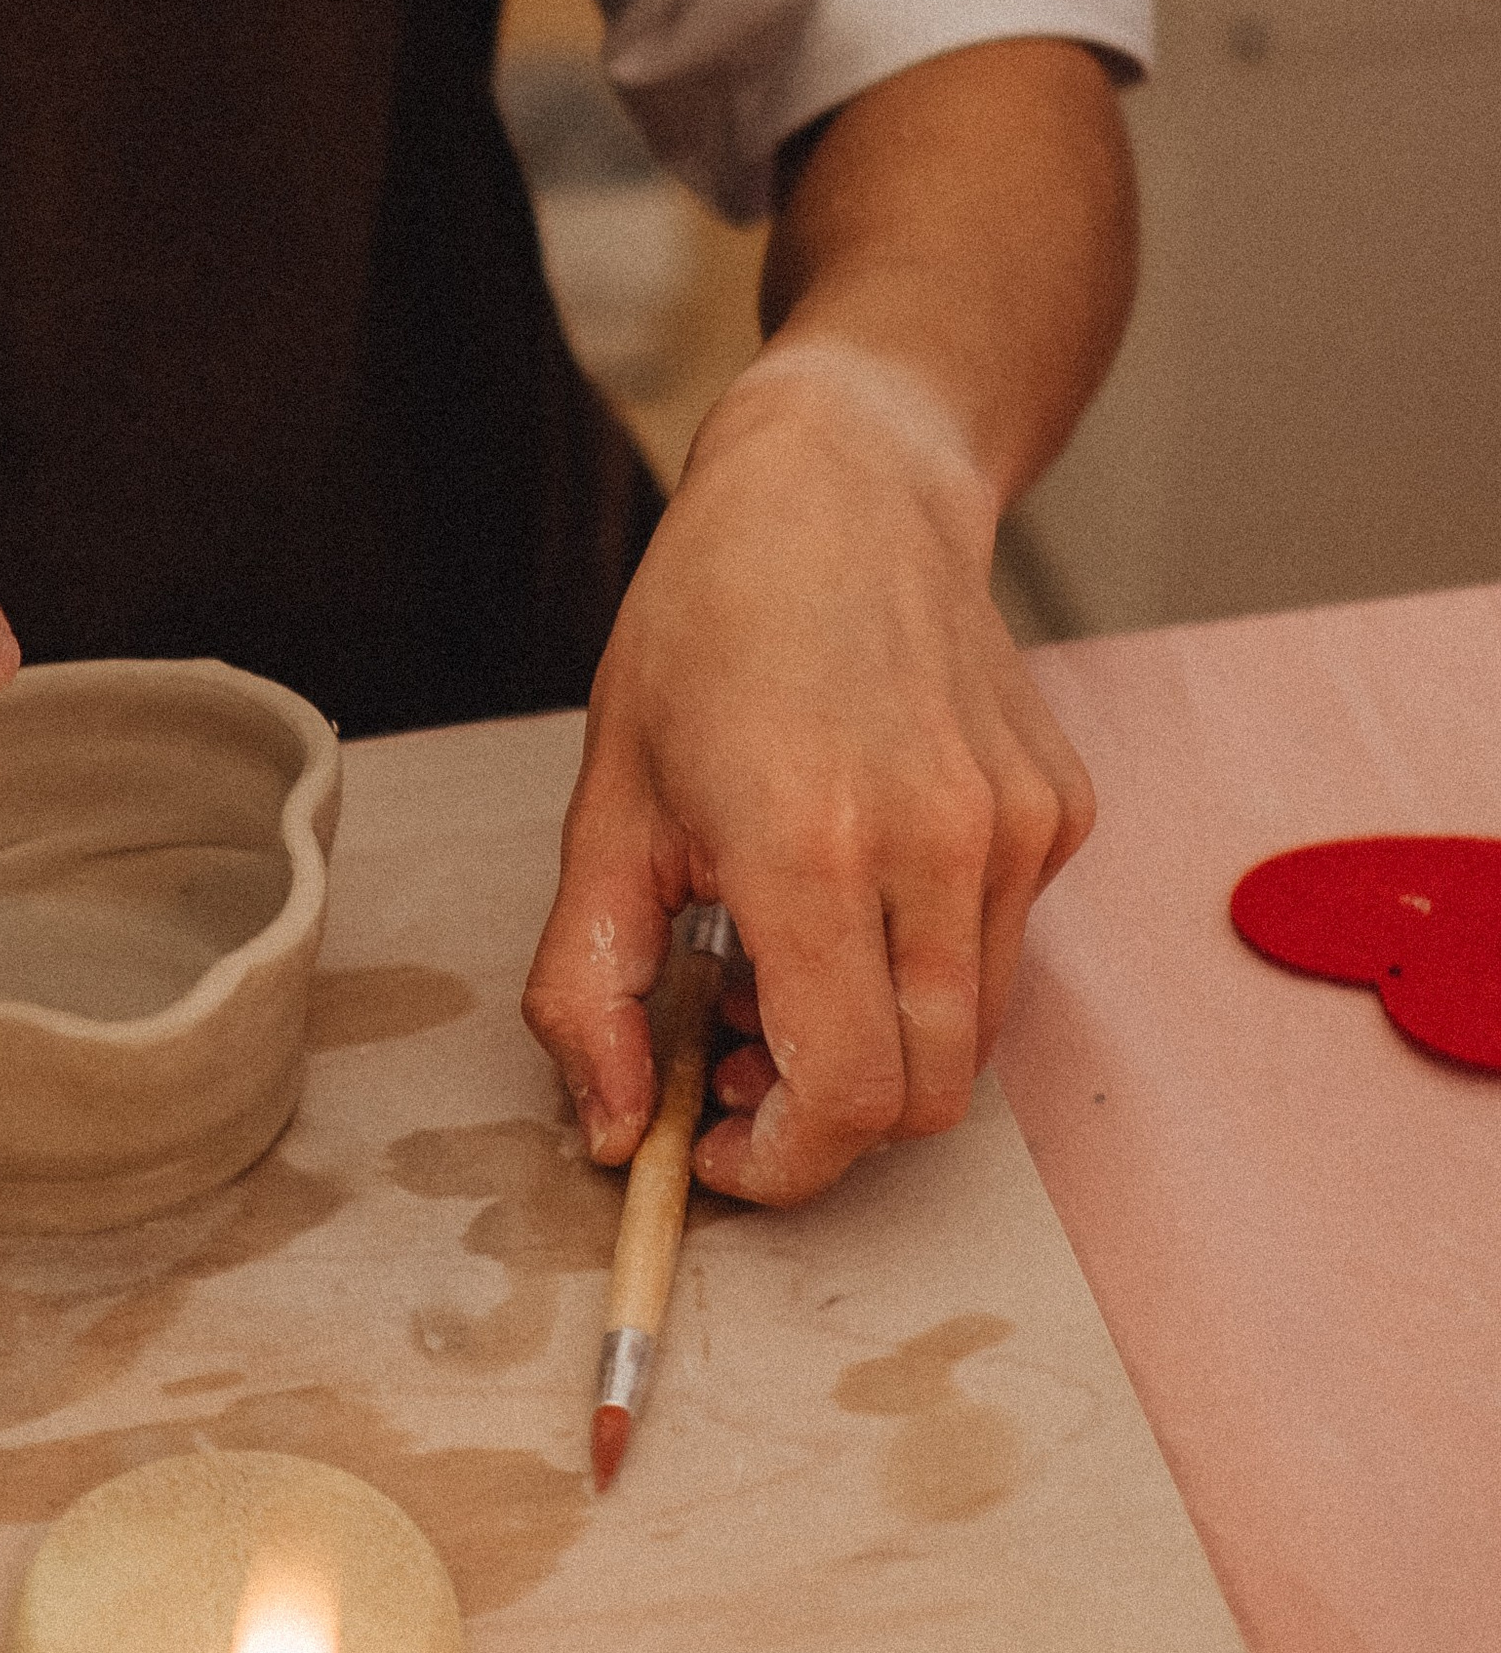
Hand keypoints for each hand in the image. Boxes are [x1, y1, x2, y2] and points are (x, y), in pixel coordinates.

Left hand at [522, 344, 1093, 1202]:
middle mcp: (940, 844)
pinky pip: (1004, 953)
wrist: (842, 488)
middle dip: (826, 1119)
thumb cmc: (706, 633)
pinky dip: (929, 965)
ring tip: (786, 961)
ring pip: (972, 1038)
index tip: (718, 1144)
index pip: (848, 1096)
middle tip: (736, 1058)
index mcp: (812, 847)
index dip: (782, 1164)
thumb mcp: (603, 809)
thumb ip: (589, 987)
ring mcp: (1019, 829)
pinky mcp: (1062, 812)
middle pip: (923, 1097)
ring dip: (879, 1044)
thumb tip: (615, 1130)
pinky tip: (859, 882)